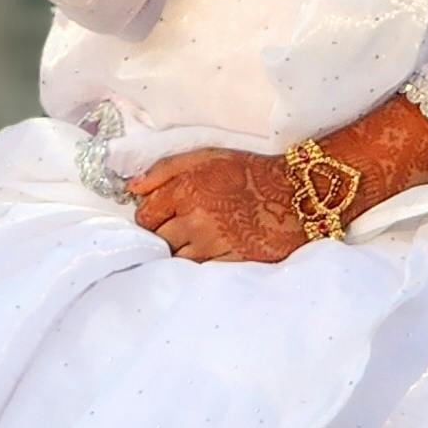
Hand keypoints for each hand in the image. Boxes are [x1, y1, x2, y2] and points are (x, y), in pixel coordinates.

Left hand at [126, 148, 306, 264]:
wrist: (295, 196)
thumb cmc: (249, 173)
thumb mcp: (206, 157)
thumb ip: (165, 169)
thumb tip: (132, 188)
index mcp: (186, 191)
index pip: (145, 216)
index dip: (152, 215)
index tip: (164, 214)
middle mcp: (195, 220)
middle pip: (159, 240)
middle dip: (166, 233)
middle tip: (184, 226)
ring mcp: (213, 245)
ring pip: (176, 258)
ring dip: (182, 251)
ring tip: (199, 239)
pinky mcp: (229, 264)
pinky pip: (199, 270)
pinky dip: (200, 263)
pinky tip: (212, 250)